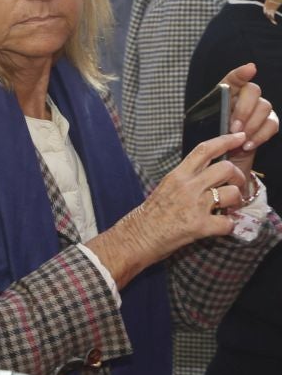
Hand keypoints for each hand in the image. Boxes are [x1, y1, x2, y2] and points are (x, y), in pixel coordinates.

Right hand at [92, 130, 253, 282]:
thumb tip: (208, 174)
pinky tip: (219, 226)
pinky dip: (228, 225)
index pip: (204, 150)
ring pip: (232, 193)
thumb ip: (186, 179)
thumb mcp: (165, 189)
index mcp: (177, 176)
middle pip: (226, 168)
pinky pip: (228, 222)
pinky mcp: (200, 226)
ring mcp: (194, 206)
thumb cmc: (149, 216)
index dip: (225, 140)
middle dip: (238, 176)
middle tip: (236, 185)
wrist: (135, 238)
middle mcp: (187, 187)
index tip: (240, 136)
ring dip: (236, 202)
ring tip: (228, 208)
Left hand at [220, 62, 276, 187]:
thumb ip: (214, 116)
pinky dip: (260, 136)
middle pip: (253, 91)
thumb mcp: (205, 127)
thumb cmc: (210, 140)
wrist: (222, 160)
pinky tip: (247, 145)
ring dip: (251, 125)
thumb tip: (223, 113)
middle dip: (244, 109)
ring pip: (264, 107)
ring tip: (239, 140)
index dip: (242, 73)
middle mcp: (244, 98)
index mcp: (225, 95)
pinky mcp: (268, 124)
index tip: (251, 69)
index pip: (234, 79)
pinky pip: (271, 124)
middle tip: (233, 128)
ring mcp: (258, 110)